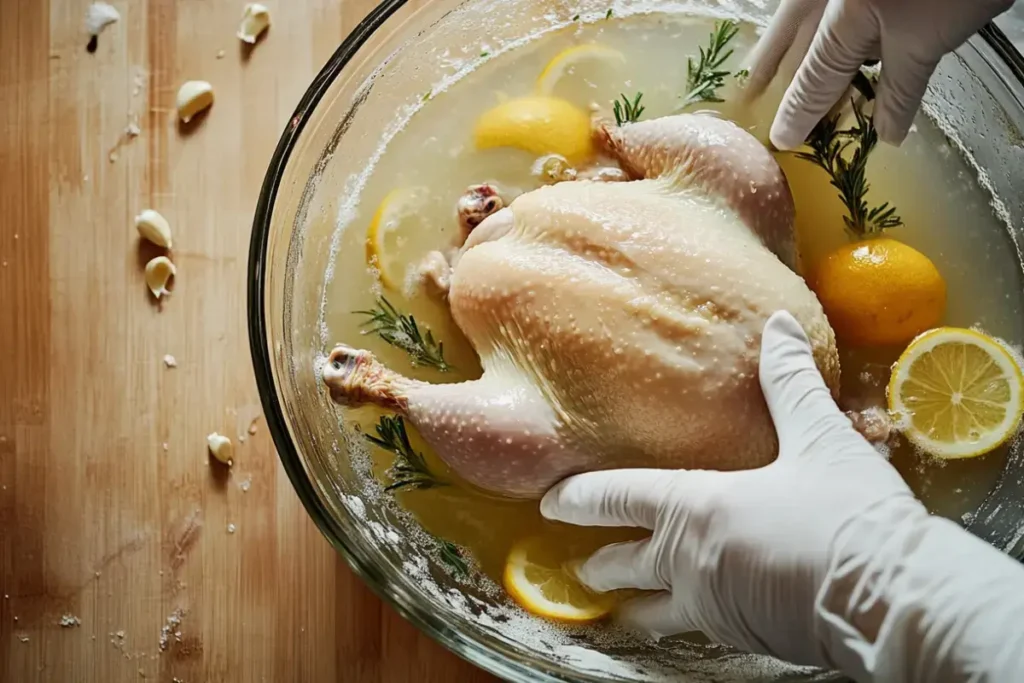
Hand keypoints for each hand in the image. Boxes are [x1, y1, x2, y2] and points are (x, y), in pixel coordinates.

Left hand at [540, 311, 923, 667]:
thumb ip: (789, 382)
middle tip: (579, 567)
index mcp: (696, 509)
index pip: (618, 498)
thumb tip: (778, 325)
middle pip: (626, 566)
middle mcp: (691, 562)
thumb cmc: (847, 515)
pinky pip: (698, 631)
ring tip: (619, 608)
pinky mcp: (745, 638)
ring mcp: (715, 608)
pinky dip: (682, 621)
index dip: (579, 498)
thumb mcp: (819, 438)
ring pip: (655, 612)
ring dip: (634, 605)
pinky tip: (692, 617)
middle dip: (600, 565)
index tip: (549, 502)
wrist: (894, 601)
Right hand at [743, 0, 1012, 149]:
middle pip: (799, 42)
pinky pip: (829, 5)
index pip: (813, 76)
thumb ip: (899, 88)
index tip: (783, 139)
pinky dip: (822, 25)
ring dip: (797, 47)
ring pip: (808, 16)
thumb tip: (885, 133)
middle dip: (784, 73)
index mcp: (840, 16)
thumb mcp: (926, 41)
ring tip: (777, 71)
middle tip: (766, 102)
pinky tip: (823, 36)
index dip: (798, 111)